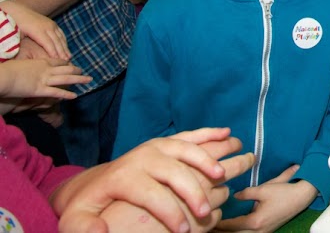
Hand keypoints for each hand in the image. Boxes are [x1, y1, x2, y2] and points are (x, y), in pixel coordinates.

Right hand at [0, 57, 89, 102]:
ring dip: (79, 79)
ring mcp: (44, 79)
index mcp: (39, 62)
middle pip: (65, 68)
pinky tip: (75, 96)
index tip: (72, 63)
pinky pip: (56, 92)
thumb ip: (27, 67)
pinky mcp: (40, 90)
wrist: (2, 77)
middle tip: (84, 71)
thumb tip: (27, 69)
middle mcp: (45, 69)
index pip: (57, 61)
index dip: (66, 63)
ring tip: (89, 80)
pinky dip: (66, 94)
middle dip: (76, 70)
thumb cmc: (7, 70)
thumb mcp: (20, 64)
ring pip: (66, 79)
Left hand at [3, 0, 69, 59]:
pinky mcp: (52, 23)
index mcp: (38, 30)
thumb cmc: (15, 25)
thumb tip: (26, 56)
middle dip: (62, 52)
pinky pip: (60, 34)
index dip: (53, 53)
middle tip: (66, 62)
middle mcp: (47, 26)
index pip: (48, 44)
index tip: (58, 61)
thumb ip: (23, 45)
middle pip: (56, 41)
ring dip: (65, 48)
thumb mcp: (16, 35)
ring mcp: (51, 24)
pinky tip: (66, 48)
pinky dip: (64, 41)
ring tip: (69, 57)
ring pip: (60, 38)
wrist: (17, 11)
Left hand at [53, 127, 253, 232]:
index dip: (170, 212)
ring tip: (221, 178)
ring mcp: (156, 146)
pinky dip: (209, 133)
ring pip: (186, 150)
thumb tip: (99, 231)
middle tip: (203, 213)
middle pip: (174, 172)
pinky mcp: (165, 141)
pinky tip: (227, 134)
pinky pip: (190, 135)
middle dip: (192, 192)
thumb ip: (83, 227)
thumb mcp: (77, 219)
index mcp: (124, 176)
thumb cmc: (89, 205)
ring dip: (207, 161)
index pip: (152, 194)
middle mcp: (143, 157)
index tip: (182, 231)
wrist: (89, 184)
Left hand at [217, 166, 315, 232]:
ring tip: (218, 229)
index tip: (208, 220)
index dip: (219, 224)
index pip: (231, 226)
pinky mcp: (267, 231)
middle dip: (222, 232)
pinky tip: (234, 229)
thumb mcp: (263, 189)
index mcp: (255, 221)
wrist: (302, 196)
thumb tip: (234, 197)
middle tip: (208, 228)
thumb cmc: (283, 191)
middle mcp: (258, 231)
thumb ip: (246, 194)